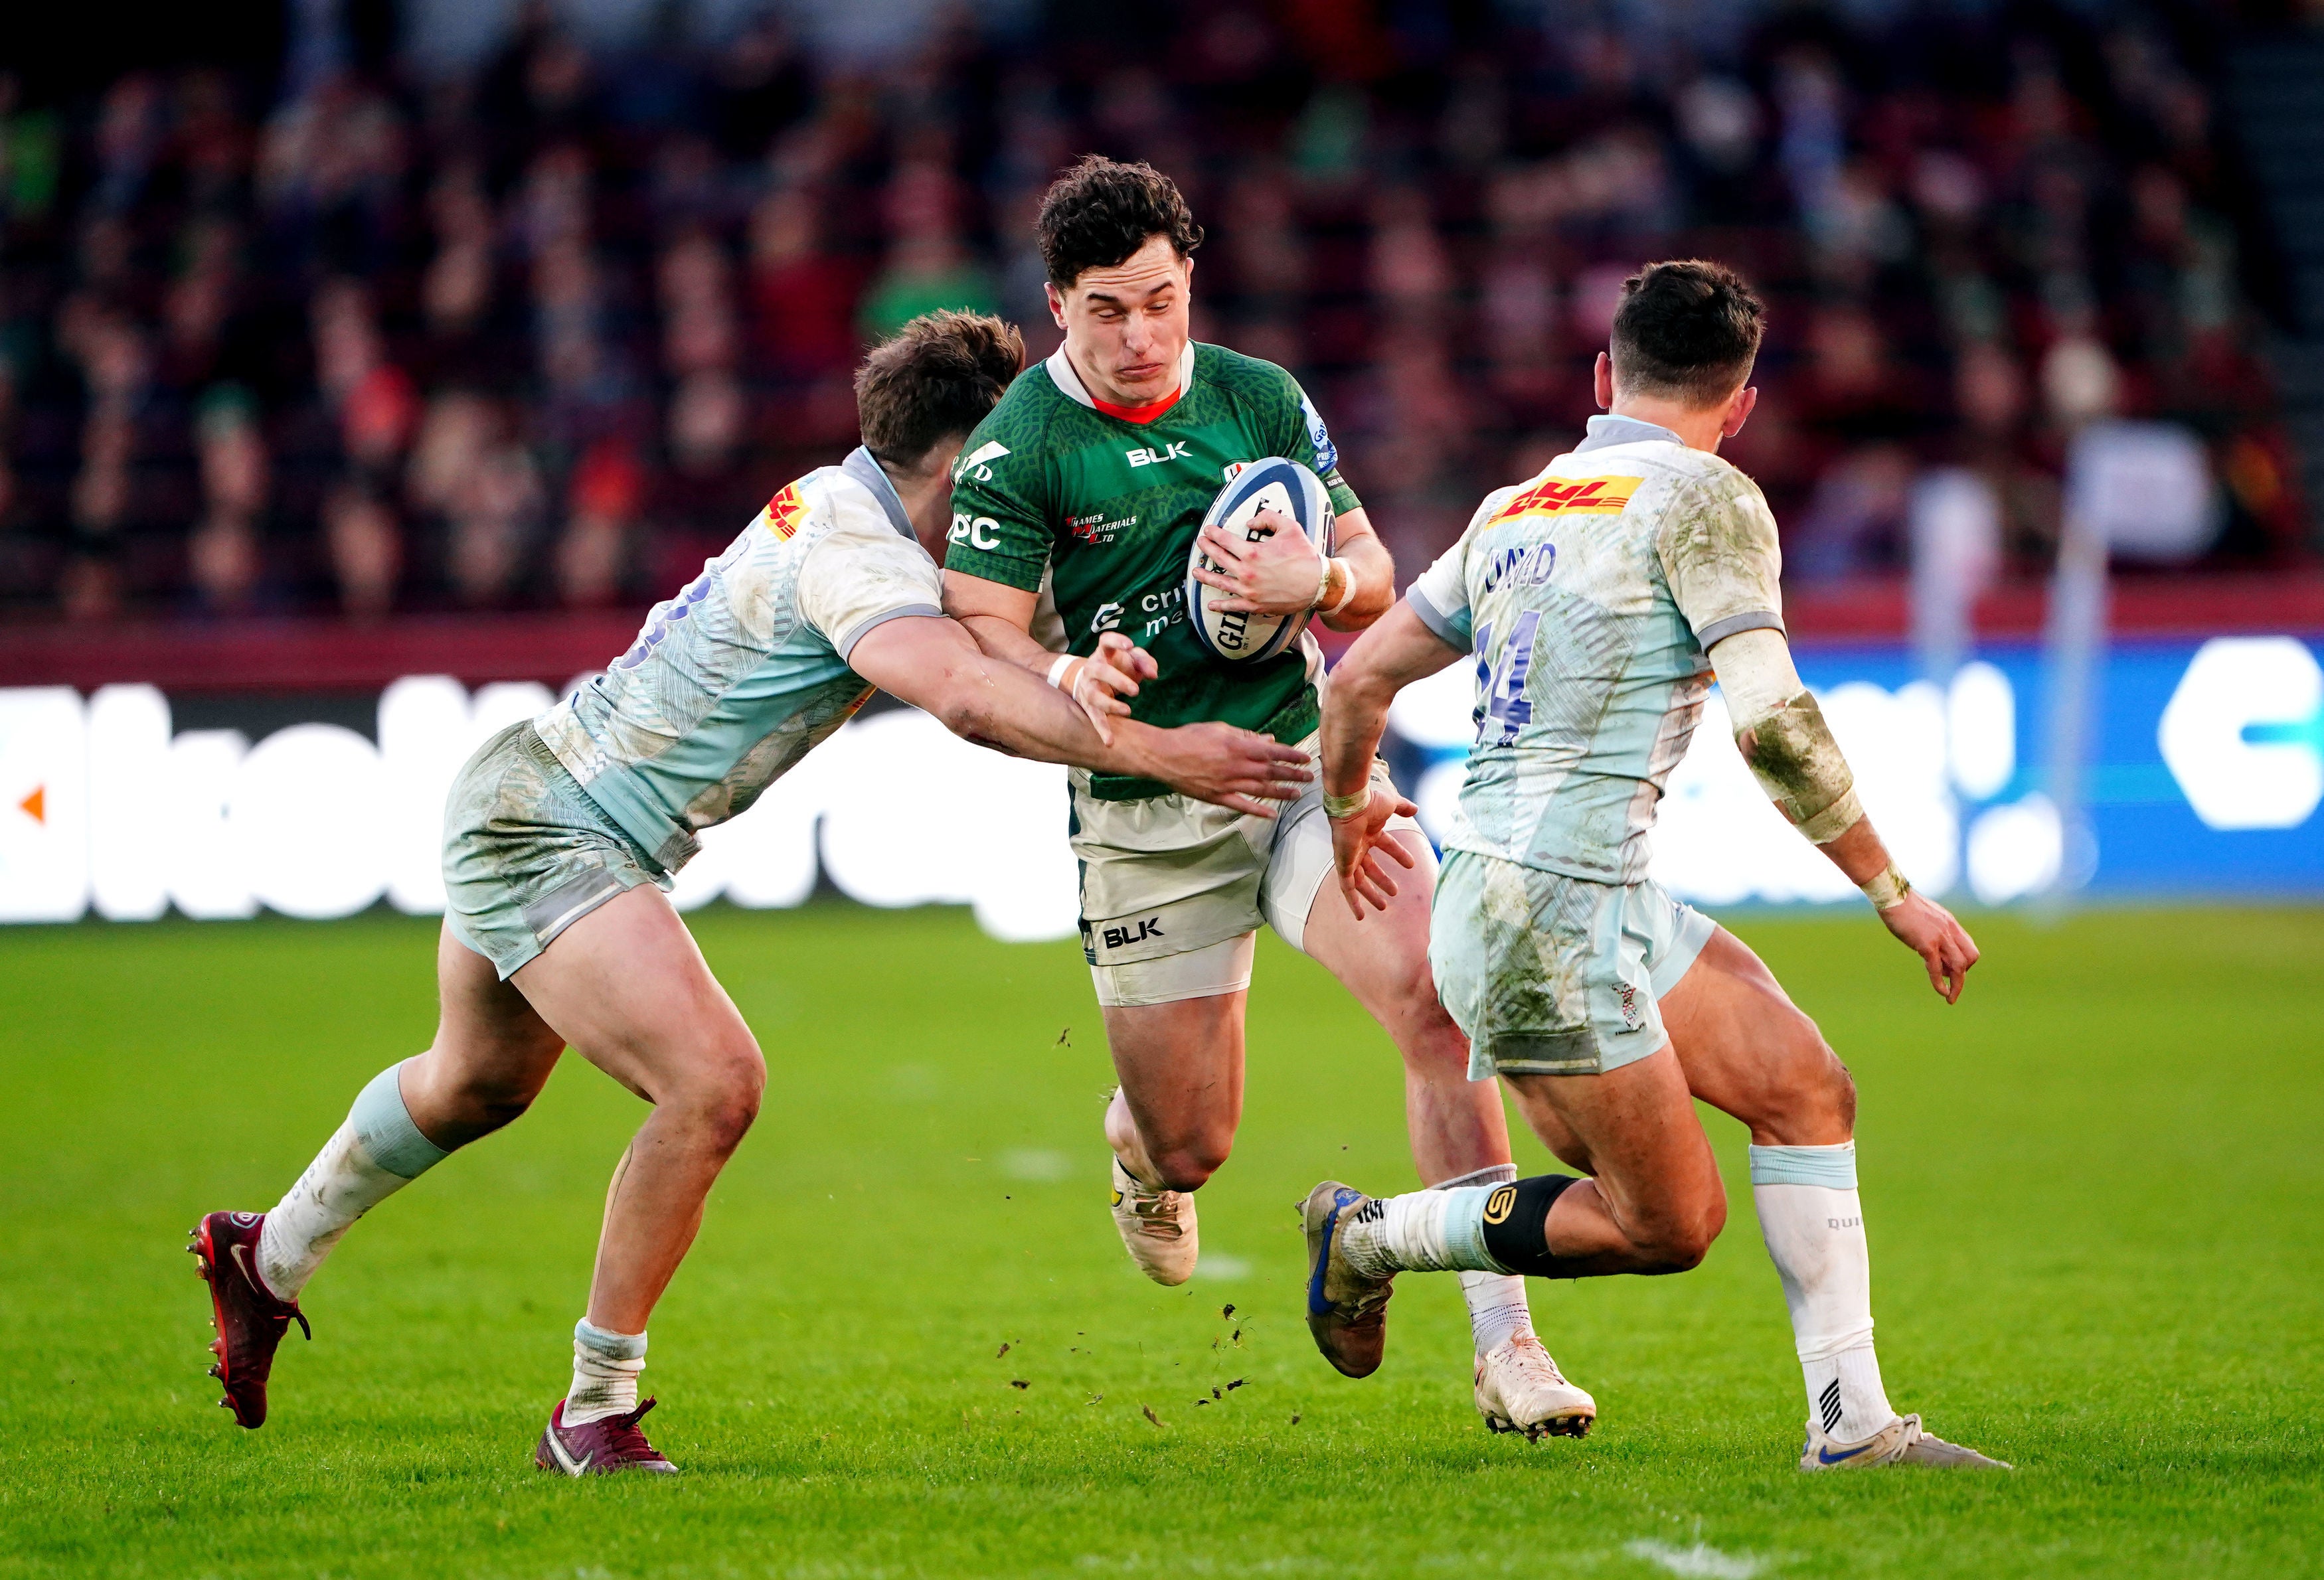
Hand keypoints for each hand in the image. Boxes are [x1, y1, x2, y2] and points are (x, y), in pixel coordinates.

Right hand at [1067, 632, 1157, 744]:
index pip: (1105, 641)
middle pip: (1100, 670)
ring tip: (1127, 711)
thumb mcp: (1132, 661)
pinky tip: (1110, 742)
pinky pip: (1094, 718)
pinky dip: (1102, 730)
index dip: (1116, 640)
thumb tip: (1153, 674)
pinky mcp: (1088, 706)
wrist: (1089, 681)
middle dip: (1117, 679)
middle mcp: (1092, 669)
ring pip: (1094, 696)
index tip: (1129, 646)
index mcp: (1103, 653)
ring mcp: (1088, 688)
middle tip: (1136, 690)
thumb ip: (1145, 662)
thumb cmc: (1117, 667)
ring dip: (1110, 704)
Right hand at [1141, 722, 1312, 816]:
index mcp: (1239, 747)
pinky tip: (1272, 814)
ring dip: (1282, 792)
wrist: (1164, 755)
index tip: (1305, 758)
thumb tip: (1268, 740)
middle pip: (1271, 772)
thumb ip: (1246, 736)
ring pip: (1261, 789)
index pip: (1273, 752)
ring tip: (1297, 793)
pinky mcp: (1218, 797)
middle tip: (1309, 777)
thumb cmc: (1190, 737)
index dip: (1292, 755)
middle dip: (1293, 774)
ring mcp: (1228, 784)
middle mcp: (1237, 766)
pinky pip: (1242, 805)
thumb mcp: (1220, 728)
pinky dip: (1258, 810)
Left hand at [1191, 509, 1327, 616]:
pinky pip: (1233, 606)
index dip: (1214, 534)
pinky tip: (1210, 605)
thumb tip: (1250, 523)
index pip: (1226, 540)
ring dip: (1205, 577)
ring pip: (1221, 583)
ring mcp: (1249, 591)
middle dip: (1207, 549)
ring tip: (1195, 572)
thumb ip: (1268, 518)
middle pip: (1219, 559)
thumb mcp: (1290, 527)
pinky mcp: (1255, 605)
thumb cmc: (1304, 555)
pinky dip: (1221, 606)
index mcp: (1252, 553)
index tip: (1208, 530)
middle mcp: (1246, 573)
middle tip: (1200, 544)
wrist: (1318, 584)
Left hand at [1331, 789, 1419, 918]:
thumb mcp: (1391, 805)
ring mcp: (1349, 857)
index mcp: (1369, 832)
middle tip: (1395, 891)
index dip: (1398, 854)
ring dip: (1371, 895)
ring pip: (1359, 882)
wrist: (1352, 804)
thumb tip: (1416, 809)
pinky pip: (1346, 888)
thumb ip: (1403, 807)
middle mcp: (1358, 845)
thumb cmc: (1369, 803)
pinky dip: (1352, 902)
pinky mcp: (1343, 866)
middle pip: (1370, 868)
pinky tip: (1359, 915)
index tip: (1411, 865)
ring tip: (1384, 907)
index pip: (1386, 845)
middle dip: (1382, 880)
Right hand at [1879, 890, 1979, 1002]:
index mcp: (1950, 924)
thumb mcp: (1925, 918)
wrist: (1893, 896)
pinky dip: (1940, 982)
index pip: (1968, 947)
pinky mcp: (1926, 944)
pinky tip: (1941, 992)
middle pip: (1970, 957)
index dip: (1963, 962)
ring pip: (1959, 966)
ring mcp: (1940, 937)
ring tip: (1950, 997)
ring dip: (1958, 984)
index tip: (1950, 970)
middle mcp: (1950, 931)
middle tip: (1951, 983)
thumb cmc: (1902, 905)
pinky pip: (1937, 968)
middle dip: (1963, 974)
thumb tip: (1931, 945)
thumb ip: (1933, 930)